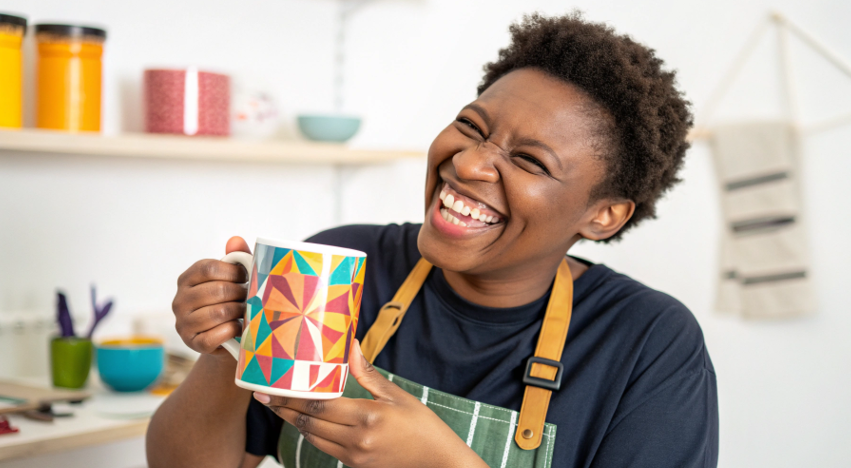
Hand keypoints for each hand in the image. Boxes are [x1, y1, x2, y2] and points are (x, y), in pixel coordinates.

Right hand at [172, 236, 250, 358]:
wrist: (227, 337)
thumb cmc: (229, 302)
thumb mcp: (232, 279)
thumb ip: (235, 258)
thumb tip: (235, 240)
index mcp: (187, 279)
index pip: (208, 268)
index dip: (233, 272)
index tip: (247, 277)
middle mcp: (179, 300)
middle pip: (216, 290)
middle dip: (240, 293)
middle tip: (251, 297)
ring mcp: (183, 323)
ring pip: (218, 313)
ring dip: (239, 312)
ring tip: (246, 311)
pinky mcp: (192, 343)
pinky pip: (216, 335)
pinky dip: (232, 330)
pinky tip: (238, 327)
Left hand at [254, 340, 487, 467]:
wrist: (437, 461)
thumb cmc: (422, 425)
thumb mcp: (397, 395)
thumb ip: (368, 374)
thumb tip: (351, 346)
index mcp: (368, 417)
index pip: (319, 405)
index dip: (291, 397)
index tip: (271, 388)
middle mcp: (357, 440)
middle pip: (309, 422)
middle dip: (283, 409)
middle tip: (262, 395)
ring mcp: (354, 456)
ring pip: (313, 437)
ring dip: (294, 421)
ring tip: (277, 406)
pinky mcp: (355, 466)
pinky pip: (325, 447)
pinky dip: (311, 433)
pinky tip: (304, 420)